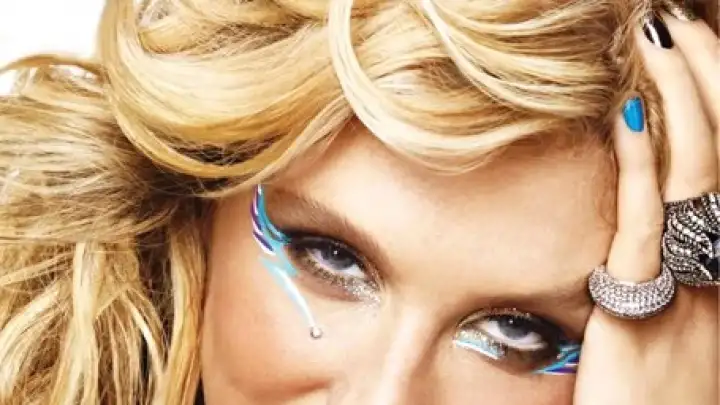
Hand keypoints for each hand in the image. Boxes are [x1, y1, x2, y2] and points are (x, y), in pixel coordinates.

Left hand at [574, 12, 718, 404]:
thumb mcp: (667, 311)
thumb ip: (660, 256)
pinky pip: (646, 228)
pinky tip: (626, 121)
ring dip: (677, 102)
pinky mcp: (644, 309)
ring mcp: (691, 285)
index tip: (689, 48)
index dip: (713, 101)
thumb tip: (642, 197)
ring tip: (655, 43)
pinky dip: (640, 170)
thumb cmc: (651, 387)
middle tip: (674, 22)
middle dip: (704, 81)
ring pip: (695, 178)